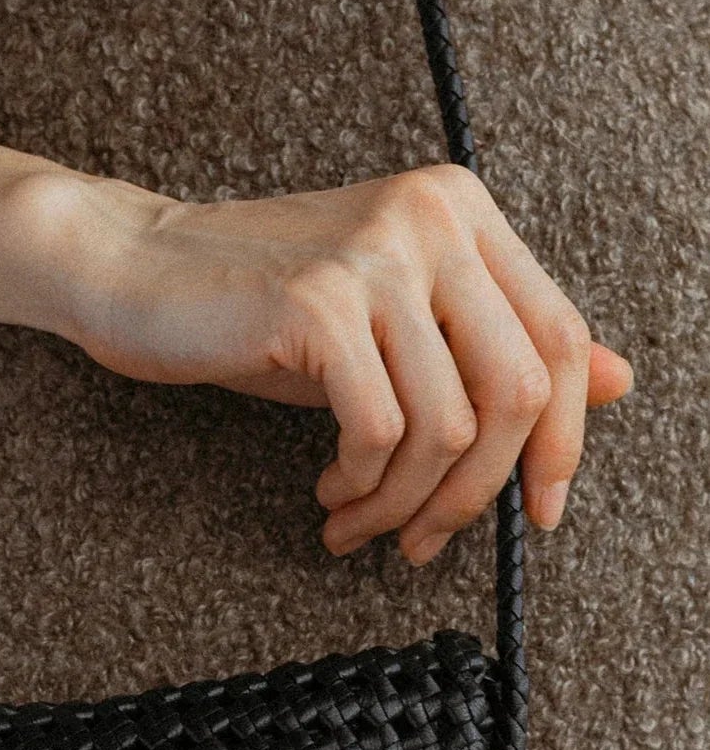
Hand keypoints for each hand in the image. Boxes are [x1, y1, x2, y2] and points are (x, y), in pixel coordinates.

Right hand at [50, 162, 633, 563]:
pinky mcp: (318, 303)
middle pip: (520, 390)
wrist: (129, 267)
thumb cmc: (254, 302)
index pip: (561, 336)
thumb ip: (492, 345)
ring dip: (409, 503)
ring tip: (362, 522)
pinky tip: (329, 489)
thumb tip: (621, 380)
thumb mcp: (388, 323)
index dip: (565, 439)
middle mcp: (429, 218)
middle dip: (481, 492)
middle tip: (430, 540)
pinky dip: (363, 483)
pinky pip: (382, 431)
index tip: (540, 510)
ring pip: (451, 425)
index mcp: (457, 209)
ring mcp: (373, 256)